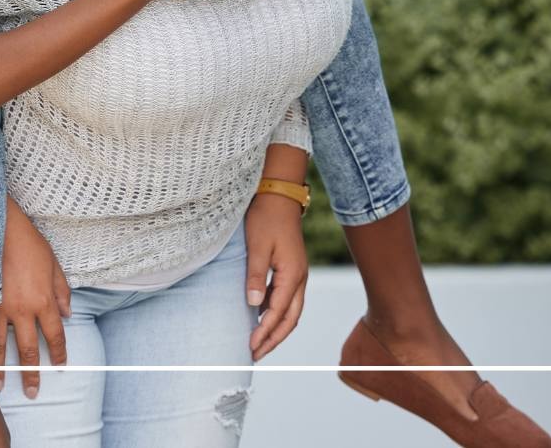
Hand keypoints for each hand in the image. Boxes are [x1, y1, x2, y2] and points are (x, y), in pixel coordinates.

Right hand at [0, 201, 70, 397]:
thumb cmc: (29, 243)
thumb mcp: (54, 264)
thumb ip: (63, 291)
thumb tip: (68, 314)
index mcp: (45, 300)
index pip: (55, 335)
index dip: (59, 353)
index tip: (61, 367)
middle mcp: (24, 310)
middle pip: (30, 349)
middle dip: (31, 373)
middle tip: (32, 392)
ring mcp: (1, 309)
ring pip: (1, 347)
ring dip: (0, 370)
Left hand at [244, 191, 308, 360]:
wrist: (279, 196)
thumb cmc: (266, 218)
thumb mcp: (257, 246)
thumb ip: (256, 276)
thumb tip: (254, 306)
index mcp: (293, 274)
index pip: (279, 312)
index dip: (265, 332)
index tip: (250, 346)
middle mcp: (300, 278)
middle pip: (291, 319)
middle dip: (274, 339)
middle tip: (255, 354)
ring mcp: (298, 274)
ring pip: (291, 311)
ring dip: (276, 329)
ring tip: (259, 343)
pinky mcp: (292, 269)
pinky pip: (287, 300)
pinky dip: (276, 314)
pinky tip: (261, 318)